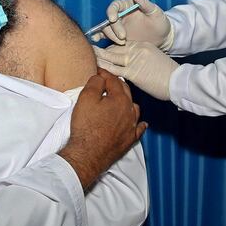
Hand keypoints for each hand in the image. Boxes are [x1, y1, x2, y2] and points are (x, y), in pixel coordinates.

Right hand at [59, 68, 146, 188]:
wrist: (88, 154)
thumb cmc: (86, 127)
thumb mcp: (85, 99)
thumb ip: (95, 83)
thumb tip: (100, 78)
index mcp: (120, 99)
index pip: (113, 81)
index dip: (105, 74)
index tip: (98, 71)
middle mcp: (129, 111)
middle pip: (125, 92)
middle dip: (116, 85)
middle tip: (106, 82)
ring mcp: (131, 126)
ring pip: (133, 108)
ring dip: (127, 101)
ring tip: (118, 99)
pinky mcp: (129, 140)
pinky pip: (139, 128)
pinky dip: (139, 123)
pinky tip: (140, 123)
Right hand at [92, 0, 173, 50]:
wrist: (163, 38)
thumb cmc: (160, 22)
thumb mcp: (155, 12)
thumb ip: (145, 3)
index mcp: (128, 6)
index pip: (115, 6)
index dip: (111, 11)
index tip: (113, 18)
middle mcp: (121, 15)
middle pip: (109, 19)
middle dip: (114, 28)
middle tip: (123, 38)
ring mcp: (118, 27)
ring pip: (107, 29)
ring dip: (110, 35)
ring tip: (121, 43)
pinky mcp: (117, 37)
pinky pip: (105, 36)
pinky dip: (99, 37)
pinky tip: (96, 40)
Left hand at [94, 41, 178, 100]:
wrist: (178, 82)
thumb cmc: (169, 76)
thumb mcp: (155, 60)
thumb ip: (143, 60)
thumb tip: (134, 68)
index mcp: (142, 45)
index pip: (122, 45)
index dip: (110, 48)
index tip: (102, 51)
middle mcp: (137, 50)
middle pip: (114, 48)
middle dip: (101, 50)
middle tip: (89, 50)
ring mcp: (134, 60)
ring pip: (111, 56)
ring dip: (98, 56)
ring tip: (87, 55)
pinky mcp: (133, 72)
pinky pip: (114, 69)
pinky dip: (103, 67)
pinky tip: (95, 66)